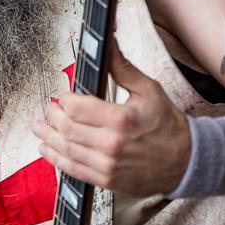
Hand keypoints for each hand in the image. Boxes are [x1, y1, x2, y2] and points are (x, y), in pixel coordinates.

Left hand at [32, 42, 190, 196]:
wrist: (185, 161)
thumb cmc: (167, 125)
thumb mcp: (148, 90)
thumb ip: (122, 68)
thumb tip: (108, 44)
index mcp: (121, 119)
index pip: (77, 107)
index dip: (64, 100)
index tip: (63, 97)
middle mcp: (112, 144)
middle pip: (67, 128)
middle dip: (52, 117)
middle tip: (47, 110)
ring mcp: (108, 165)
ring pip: (66, 150)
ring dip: (47, 138)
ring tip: (39, 128)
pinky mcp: (106, 180)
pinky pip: (73, 170)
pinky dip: (56, 159)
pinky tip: (47, 149)